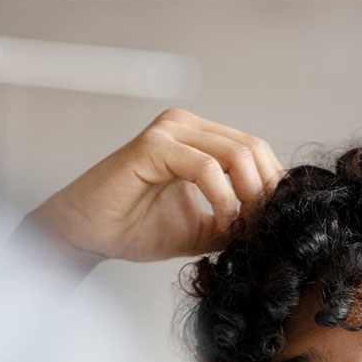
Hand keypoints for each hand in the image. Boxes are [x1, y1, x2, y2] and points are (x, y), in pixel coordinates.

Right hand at [21, 109, 282, 268]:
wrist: (88, 234)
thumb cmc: (137, 229)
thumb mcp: (202, 230)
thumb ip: (235, 222)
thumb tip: (272, 228)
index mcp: (200, 139)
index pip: (256, 151)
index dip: (273, 188)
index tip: (273, 226)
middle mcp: (187, 126)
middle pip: (254, 148)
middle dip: (266, 194)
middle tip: (262, 230)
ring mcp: (170, 131)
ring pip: (236, 154)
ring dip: (248, 198)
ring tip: (241, 231)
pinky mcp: (154, 145)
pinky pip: (207, 169)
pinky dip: (222, 200)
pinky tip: (220, 225)